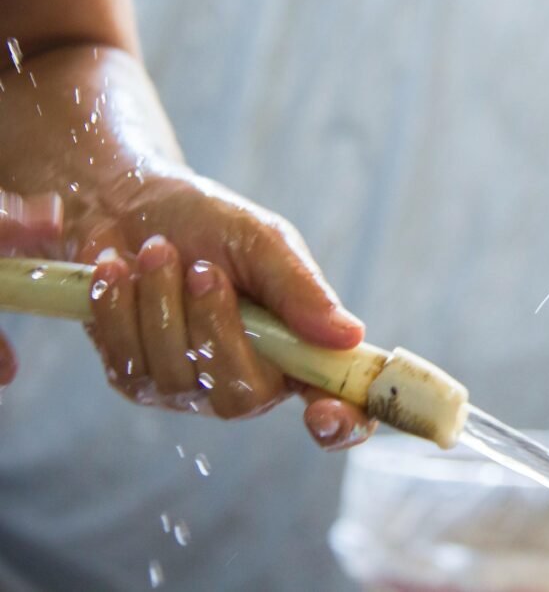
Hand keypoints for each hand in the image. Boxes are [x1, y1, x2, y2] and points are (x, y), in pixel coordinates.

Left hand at [0, 46, 373, 449]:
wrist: (127, 204)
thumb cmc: (208, 222)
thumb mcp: (263, 241)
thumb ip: (301, 288)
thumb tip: (350, 336)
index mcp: (297, 350)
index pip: (335, 406)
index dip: (341, 424)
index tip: (323, 415)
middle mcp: (250, 380)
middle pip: (241, 394)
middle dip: (215, 323)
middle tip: (202, 268)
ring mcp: (191, 389)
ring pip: (177, 373)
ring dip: (161, 300)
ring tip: (156, 251)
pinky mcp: (137, 382)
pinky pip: (128, 363)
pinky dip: (120, 306)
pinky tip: (119, 270)